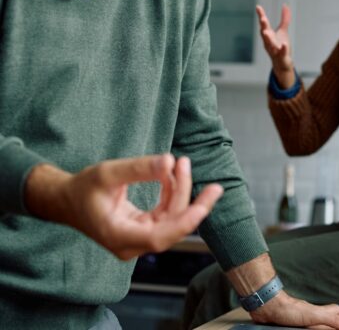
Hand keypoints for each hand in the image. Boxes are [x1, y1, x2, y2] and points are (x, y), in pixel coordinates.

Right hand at [25, 154, 222, 259]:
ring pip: (172, 220)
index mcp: (118, 235)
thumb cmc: (83, 187)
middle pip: (171, 227)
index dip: (185, 222)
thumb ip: (140, 168)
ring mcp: (137, 239)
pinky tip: (172, 174)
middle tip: (206, 178)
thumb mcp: (109, 172)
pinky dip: (172, 194)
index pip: (159, 237)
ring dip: (181, 192)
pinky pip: (166, 215)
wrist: (66, 199)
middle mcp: (130, 244)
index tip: (205, 204)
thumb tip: (170, 160)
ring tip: (182, 163)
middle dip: (190, 200)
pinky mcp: (142, 230)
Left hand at [251, 290, 338, 329]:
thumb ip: (333, 320)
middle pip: (327, 315)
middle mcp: (311, 313)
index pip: (335, 312)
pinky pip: (303, 325)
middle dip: (336, 319)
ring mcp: (301, 317)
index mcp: (319, 311)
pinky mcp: (291, 322)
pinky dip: (308, 327)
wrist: (269, 307)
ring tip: (327, 327)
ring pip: (315, 321)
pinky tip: (304, 328)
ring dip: (322, 323)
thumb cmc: (290, 310)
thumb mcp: (315, 316)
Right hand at [256, 4, 294, 88]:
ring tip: (266, 32)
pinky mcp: (281, 56)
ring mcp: (274, 49)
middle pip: (265, 33)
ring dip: (268, 38)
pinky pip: (281, 53)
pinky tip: (284, 45)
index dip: (261, 15)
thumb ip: (284, 18)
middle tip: (262, 18)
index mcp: (269, 35)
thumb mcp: (283, 31)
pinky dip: (282, 49)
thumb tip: (285, 5)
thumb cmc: (280, 46)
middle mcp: (269, 42)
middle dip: (263, 26)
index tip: (258, 7)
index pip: (264, 24)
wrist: (282, 64)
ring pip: (270, 44)